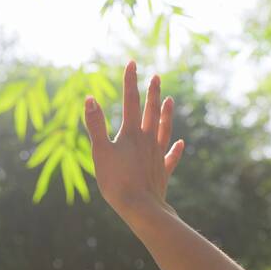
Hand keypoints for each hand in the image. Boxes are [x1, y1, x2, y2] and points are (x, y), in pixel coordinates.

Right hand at [84, 61, 184, 217]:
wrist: (140, 207)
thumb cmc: (116, 180)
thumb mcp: (100, 151)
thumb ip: (95, 125)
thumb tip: (90, 98)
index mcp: (131, 134)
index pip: (130, 101)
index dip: (130, 81)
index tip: (133, 63)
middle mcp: (147, 140)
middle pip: (151, 111)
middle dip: (152, 93)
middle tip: (157, 77)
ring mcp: (157, 155)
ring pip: (164, 129)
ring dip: (167, 114)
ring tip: (170, 100)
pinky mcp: (162, 171)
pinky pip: (171, 157)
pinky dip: (176, 149)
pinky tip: (180, 143)